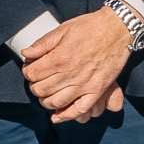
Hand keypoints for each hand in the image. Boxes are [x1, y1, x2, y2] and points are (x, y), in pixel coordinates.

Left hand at [23, 9, 137, 121]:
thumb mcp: (64, 29)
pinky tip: (57, 116)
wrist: (118, 29)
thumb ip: (43, 43)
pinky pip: (79, 109)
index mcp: (60, 57)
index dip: (27, 72)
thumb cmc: (91, 27)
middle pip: (41, 89)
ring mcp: (84, 84)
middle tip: (37, 81)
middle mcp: (70, 73)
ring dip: (45, 101)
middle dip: (34, 86)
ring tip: (45, 95)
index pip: (32, 74)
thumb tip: (26, 54)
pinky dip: (66, 115)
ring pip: (56, 102)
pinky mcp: (96, 90)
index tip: (30, 69)